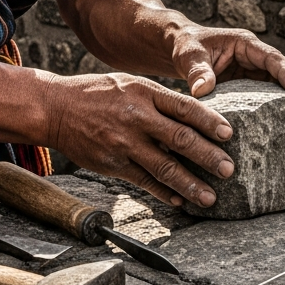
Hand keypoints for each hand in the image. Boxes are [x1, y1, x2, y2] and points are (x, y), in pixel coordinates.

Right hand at [42, 71, 236, 207]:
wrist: (55, 108)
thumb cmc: (99, 93)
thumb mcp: (131, 83)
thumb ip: (160, 100)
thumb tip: (195, 117)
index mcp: (145, 93)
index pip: (185, 107)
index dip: (209, 122)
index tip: (229, 134)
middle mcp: (137, 118)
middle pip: (180, 139)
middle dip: (208, 157)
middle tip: (229, 170)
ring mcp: (124, 143)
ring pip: (164, 167)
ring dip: (190, 184)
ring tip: (209, 197)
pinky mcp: (113, 164)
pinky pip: (144, 182)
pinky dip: (164, 193)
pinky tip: (179, 201)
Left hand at [169, 23, 284, 121]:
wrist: (178, 47)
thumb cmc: (185, 46)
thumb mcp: (189, 57)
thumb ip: (197, 72)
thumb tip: (202, 91)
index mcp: (245, 44)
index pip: (275, 59)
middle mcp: (254, 55)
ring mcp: (253, 68)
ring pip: (280, 81)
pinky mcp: (247, 81)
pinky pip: (268, 92)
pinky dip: (277, 104)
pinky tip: (278, 122)